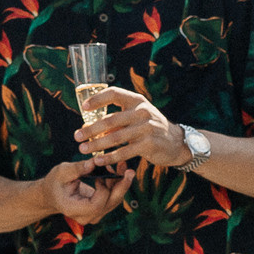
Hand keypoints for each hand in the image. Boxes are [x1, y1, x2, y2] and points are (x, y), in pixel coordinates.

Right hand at [39, 157, 131, 225]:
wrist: (52, 194)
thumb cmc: (55, 182)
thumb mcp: (61, 172)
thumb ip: (77, 168)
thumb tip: (94, 162)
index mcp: (74, 209)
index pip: (96, 205)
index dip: (102, 190)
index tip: (100, 174)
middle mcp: (86, 217)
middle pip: (109, 205)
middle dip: (121, 187)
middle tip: (129, 170)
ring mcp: (94, 216)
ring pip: (113, 202)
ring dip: (120, 184)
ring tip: (122, 166)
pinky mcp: (100, 210)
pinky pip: (112, 199)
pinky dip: (116, 186)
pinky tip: (118, 172)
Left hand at [76, 86, 190, 170]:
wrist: (177, 143)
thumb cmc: (149, 128)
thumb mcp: (135, 117)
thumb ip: (116, 120)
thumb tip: (88, 126)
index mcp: (136, 100)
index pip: (114, 93)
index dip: (97, 99)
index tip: (84, 108)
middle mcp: (142, 111)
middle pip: (110, 120)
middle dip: (91, 130)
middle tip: (77, 136)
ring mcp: (147, 128)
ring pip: (115, 137)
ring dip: (97, 145)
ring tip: (83, 149)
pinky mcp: (149, 144)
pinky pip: (125, 151)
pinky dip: (110, 157)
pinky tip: (99, 160)